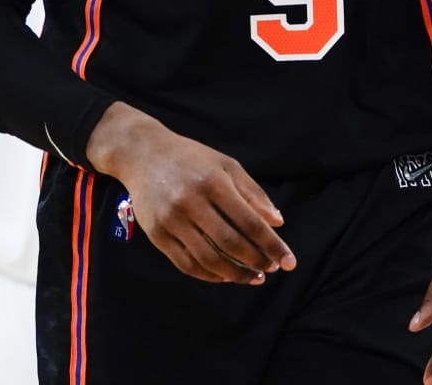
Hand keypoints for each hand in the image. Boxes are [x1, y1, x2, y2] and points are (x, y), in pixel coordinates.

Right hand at [85, 103, 294, 285]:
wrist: (142, 153)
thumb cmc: (191, 158)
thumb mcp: (226, 165)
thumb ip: (253, 193)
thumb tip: (277, 223)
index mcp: (212, 182)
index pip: (249, 222)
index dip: (272, 245)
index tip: (289, 261)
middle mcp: (190, 202)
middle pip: (230, 243)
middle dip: (256, 261)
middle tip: (271, 269)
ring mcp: (171, 220)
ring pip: (209, 259)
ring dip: (235, 274)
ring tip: (253, 277)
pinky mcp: (157, 234)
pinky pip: (186, 264)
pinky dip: (209, 275)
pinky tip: (225, 276)